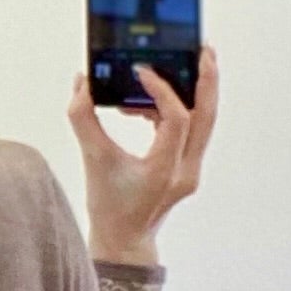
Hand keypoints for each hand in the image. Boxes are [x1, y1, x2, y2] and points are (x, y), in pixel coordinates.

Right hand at [68, 45, 218, 263]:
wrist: (124, 242)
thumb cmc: (109, 207)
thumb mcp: (92, 160)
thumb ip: (83, 119)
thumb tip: (82, 83)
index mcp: (164, 170)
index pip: (176, 119)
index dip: (161, 90)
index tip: (141, 71)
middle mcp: (185, 170)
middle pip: (207, 116)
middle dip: (207, 79)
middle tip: (202, 48)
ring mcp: (190, 169)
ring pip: (204, 121)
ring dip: (195, 91)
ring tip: (181, 64)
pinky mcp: (186, 167)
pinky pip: (190, 129)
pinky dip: (176, 109)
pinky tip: (151, 100)